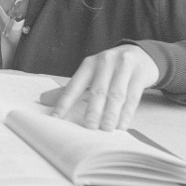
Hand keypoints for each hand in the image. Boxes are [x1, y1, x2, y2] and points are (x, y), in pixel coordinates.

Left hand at [39, 45, 159, 130]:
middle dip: (92, 111)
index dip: (64, 103)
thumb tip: (43, 100)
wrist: (142, 55)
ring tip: (106, 129)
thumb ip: (70, 89)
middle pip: (97, 91)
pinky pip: (132, 97)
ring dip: (111, 114)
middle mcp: (105, 63)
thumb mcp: (90, 74)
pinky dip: (127, 114)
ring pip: (116, 94)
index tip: (55, 119)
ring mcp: (124, 67)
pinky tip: (122, 126)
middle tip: (88, 128)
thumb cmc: (110, 69)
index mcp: (88, 64)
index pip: (74, 86)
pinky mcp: (140, 74)